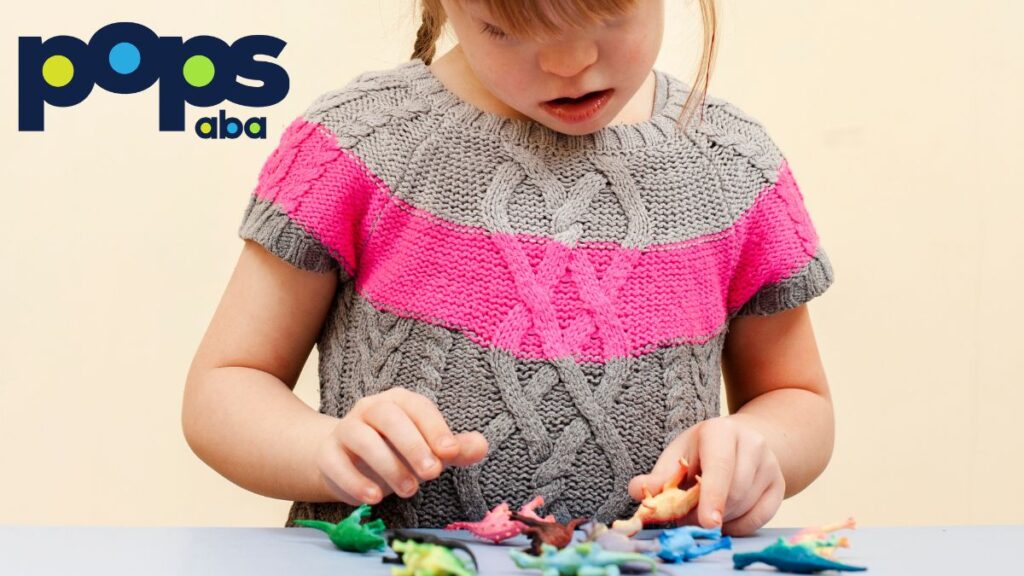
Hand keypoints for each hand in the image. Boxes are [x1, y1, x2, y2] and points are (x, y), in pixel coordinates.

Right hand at [314, 387, 487, 505]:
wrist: (346, 461)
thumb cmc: (395, 452)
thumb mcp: (429, 449)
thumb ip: (455, 449)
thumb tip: (481, 446)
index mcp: (399, 402)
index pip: (417, 406)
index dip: (435, 428)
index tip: (451, 452)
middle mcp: (370, 408)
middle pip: (388, 417)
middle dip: (412, 444)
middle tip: (432, 474)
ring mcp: (345, 429)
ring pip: (361, 438)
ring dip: (388, 465)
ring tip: (409, 490)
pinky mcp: (327, 453)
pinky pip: (335, 462)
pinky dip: (354, 481)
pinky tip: (374, 498)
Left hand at [627, 416, 784, 535]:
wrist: (742, 440)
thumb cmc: (701, 450)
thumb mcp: (678, 454)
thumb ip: (659, 475)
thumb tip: (637, 490)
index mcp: (721, 431)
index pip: (720, 466)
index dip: (713, 495)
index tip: (708, 521)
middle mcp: (752, 444)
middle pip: (734, 492)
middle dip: (708, 512)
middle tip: (688, 516)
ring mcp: (770, 464)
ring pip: (746, 506)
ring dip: (721, 518)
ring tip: (705, 509)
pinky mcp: (779, 485)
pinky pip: (759, 518)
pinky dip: (738, 525)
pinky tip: (725, 516)